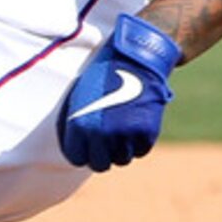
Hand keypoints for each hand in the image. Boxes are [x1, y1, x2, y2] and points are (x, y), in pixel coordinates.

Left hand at [58, 11, 180, 171]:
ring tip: (125, 128)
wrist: (136, 57)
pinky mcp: (145, 133)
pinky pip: (141, 151)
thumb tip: (79, 146)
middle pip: (100, 164)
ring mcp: (124, 136)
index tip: (91, 145)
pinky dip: (140, 142)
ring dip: (123, 148)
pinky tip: (138, 124)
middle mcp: (99, 135)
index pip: (76, 157)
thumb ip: (78, 123)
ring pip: (122, 159)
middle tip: (110, 140)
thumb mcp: (81, 96)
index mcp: (79, 125)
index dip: (84, 151)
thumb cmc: (105, 73)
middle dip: (104, 154)